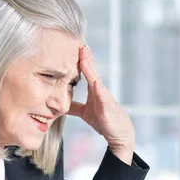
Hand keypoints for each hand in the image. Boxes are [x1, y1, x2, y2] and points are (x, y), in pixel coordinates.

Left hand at [68, 45, 135, 164]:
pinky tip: (95, 82)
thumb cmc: (104, 121)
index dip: (82, 61)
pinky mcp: (108, 109)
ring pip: (97, 82)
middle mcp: (101, 92)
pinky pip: (104, 98)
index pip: (87, 73)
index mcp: (95, 92)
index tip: (74, 47)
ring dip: (91, 70)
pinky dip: (99, 90)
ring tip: (84, 58)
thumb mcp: (85, 113)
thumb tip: (59, 103)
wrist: (119, 135)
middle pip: (93, 72)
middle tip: (81, 44)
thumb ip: (74, 107)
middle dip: (87, 59)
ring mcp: (105, 99)